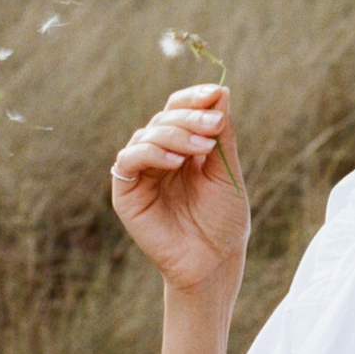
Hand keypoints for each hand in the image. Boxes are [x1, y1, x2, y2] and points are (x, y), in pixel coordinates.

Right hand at [111, 84, 248, 291]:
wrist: (215, 262)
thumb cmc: (224, 221)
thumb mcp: (227, 171)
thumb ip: (221, 134)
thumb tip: (221, 91)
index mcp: (184, 148)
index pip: (180, 111)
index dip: (194, 98)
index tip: (216, 92)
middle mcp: (160, 156)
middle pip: (165, 119)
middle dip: (191, 118)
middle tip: (215, 123)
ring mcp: (142, 172)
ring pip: (148, 134)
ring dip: (177, 134)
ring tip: (204, 146)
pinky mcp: (127, 192)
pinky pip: (129, 160)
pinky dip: (151, 153)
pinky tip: (175, 161)